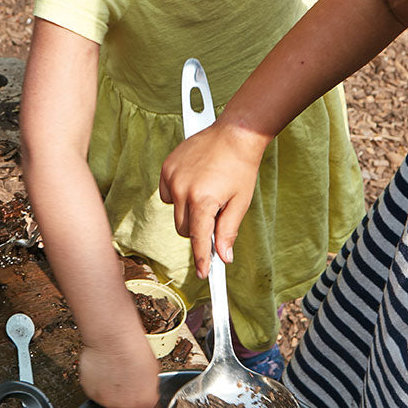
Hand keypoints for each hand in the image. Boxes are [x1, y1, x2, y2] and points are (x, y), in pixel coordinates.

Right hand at [80, 334, 162, 407]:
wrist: (113, 341)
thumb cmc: (134, 349)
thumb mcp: (153, 370)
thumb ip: (148, 387)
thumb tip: (143, 388)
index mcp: (145, 401)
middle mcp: (126, 406)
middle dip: (128, 402)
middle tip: (127, 383)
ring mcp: (107, 402)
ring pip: (110, 402)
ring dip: (112, 392)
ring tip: (114, 371)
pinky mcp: (91, 393)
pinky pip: (96, 393)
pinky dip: (98, 384)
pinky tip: (104, 369)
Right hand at [159, 122, 266, 277]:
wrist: (235, 134)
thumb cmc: (241, 168)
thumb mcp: (240, 202)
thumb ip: (228, 231)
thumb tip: (223, 257)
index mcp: (203, 200)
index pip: (199, 239)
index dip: (201, 259)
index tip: (203, 273)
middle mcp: (183, 190)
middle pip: (184, 228)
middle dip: (198, 230)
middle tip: (215, 216)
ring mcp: (172, 177)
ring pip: (175, 212)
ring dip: (188, 212)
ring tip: (207, 194)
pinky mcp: (167, 168)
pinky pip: (168, 193)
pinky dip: (178, 195)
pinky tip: (195, 183)